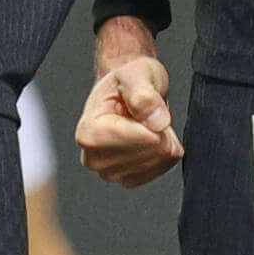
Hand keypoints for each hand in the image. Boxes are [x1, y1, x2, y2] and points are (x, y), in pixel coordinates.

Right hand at [79, 20, 181, 186]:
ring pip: (157, 160)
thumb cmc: (126, 82)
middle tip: (148, 114)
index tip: (151, 110)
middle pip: (148, 152)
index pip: (131, 139)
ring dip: (163, 140)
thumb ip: (143, 94)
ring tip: (148, 122)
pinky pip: (162, 168)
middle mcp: (94, 159)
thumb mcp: (136, 74)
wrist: (125, 93)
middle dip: (159, 131)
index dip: (151, 124)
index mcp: (89, 133)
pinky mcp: (128, 180)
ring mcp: (110, 173)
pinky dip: (165, 152)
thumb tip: (157, 121)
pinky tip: (154, 136)